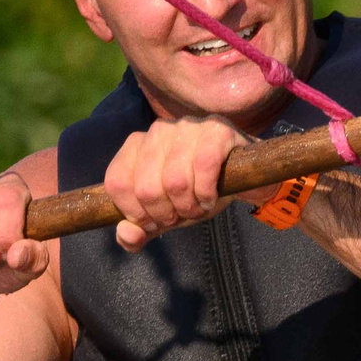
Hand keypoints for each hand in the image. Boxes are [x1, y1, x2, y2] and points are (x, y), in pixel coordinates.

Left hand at [102, 119, 241, 251]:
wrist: (242, 179)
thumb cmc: (196, 194)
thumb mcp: (165, 215)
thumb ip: (139, 230)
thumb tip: (127, 233)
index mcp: (137, 145)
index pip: (117, 182)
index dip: (135, 212)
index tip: (155, 221)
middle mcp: (158, 130)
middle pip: (146, 188)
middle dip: (165, 214)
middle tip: (181, 214)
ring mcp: (187, 127)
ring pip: (175, 181)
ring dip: (189, 207)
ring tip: (197, 206)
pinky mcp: (216, 130)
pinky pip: (203, 167)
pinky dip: (207, 193)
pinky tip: (211, 197)